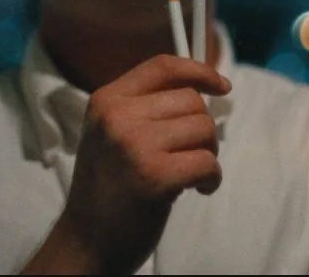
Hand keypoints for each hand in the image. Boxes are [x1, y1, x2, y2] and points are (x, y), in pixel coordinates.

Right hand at [58, 54, 231, 274]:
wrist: (86, 241)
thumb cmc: (107, 187)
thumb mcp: (111, 133)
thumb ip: (144, 106)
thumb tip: (202, 87)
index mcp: (106, 100)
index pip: (163, 66)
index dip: (199, 71)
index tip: (222, 86)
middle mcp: (117, 116)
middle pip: (190, 101)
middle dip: (202, 128)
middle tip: (190, 155)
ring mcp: (134, 145)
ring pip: (203, 128)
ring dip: (208, 154)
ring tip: (191, 174)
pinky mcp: (154, 176)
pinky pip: (207, 162)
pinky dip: (212, 178)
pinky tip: (198, 190)